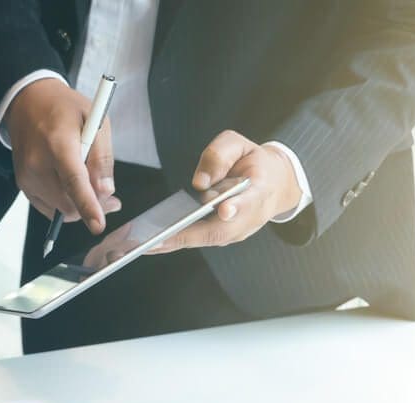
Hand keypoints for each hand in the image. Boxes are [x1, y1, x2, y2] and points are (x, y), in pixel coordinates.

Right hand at [4, 78, 120, 233]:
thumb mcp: (96, 121)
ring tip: (90, 184)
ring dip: (80, 205)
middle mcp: (37, 163)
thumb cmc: (64, 109)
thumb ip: (103, 158)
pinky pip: (50, 209)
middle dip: (93, 206)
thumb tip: (105, 191)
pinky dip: (66, 204)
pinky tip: (71, 185)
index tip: (98, 225)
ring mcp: (27, 177)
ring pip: (61, 210)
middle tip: (109, 196)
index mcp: (57, 143)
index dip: (88, 205)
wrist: (28, 103)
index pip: (73, 181)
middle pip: (69, 203)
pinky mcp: (23, 186)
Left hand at [150, 131, 302, 253]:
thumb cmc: (254, 163)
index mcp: (261, 191)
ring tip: (139, 244)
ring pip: (204, 240)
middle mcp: (248, 218)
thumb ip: (220, 154)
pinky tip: (145, 241)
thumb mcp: (241, 145)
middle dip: (186, 236)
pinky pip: (196, 240)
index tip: (225, 209)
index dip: (238, 207)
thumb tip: (200, 182)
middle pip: (219, 231)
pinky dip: (171, 241)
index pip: (250, 201)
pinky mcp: (221, 236)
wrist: (274, 184)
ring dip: (172, 243)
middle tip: (155, 239)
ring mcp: (235, 231)